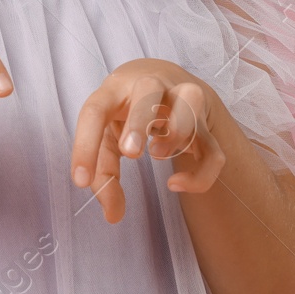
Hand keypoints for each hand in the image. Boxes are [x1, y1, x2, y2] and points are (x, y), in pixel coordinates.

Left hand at [70, 58, 227, 222]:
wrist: (163, 78)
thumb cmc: (124, 113)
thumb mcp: (105, 137)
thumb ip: (104, 175)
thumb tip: (112, 215)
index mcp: (115, 90)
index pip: (95, 110)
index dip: (85, 145)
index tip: (81, 181)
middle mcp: (150, 87)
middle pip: (149, 88)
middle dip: (141, 120)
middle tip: (131, 153)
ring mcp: (181, 100)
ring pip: (192, 99)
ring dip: (178, 129)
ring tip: (158, 155)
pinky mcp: (204, 124)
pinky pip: (213, 149)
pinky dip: (201, 173)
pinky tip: (176, 186)